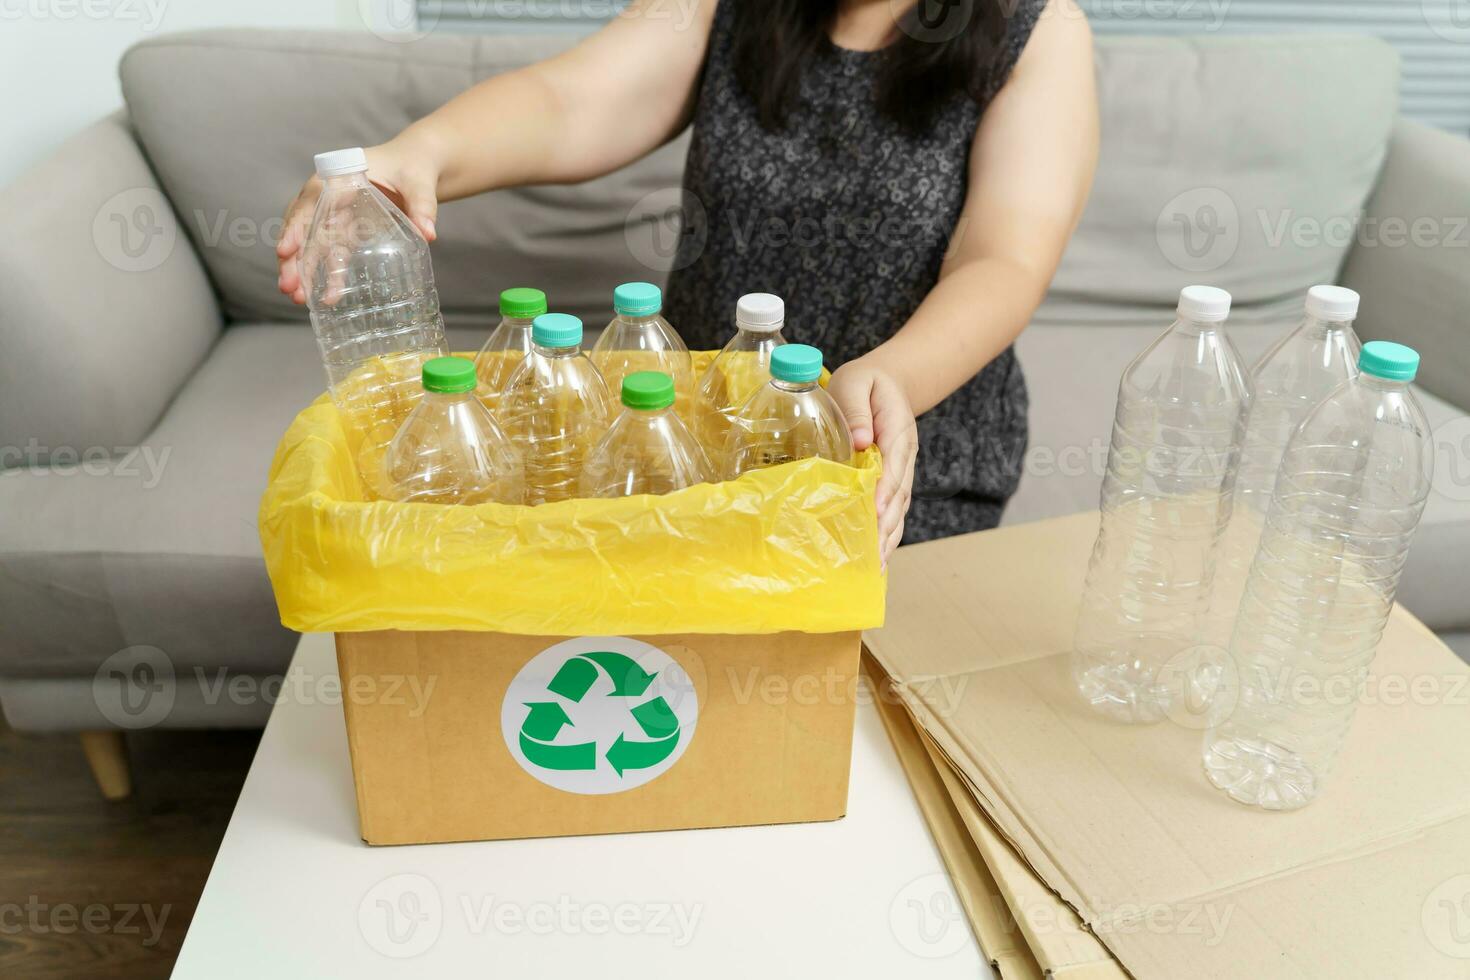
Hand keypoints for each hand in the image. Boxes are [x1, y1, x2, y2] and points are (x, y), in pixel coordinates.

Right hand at [275, 139, 442, 304]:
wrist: (417, 167)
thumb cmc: (412, 168)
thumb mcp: (419, 183)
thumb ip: (423, 205)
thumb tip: (429, 233)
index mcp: (338, 178)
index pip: (310, 204)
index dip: (296, 227)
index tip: (286, 250)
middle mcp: (329, 197)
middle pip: (304, 228)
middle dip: (293, 258)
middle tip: (288, 287)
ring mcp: (336, 216)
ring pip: (313, 245)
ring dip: (304, 271)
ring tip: (297, 298)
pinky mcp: (347, 232)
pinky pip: (333, 254)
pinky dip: (329, 275)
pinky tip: (327, 297)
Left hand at [828, 360, 917, 563]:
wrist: (887, 382)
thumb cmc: (866, 383)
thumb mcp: (857, 383)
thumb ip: (856, 408)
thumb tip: (858, 440)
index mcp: (897, 431)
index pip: (893, 465)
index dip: (885, 490)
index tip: (875, 511)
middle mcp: (904, 455)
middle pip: (899, 494)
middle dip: (886, 524)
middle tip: (873, 552)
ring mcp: (903, 470)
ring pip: (900, 508)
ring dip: (889, 537)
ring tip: (876, 565)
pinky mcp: (896, 480)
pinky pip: (895, 510)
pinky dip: (888, 534)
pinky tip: (878, 558)